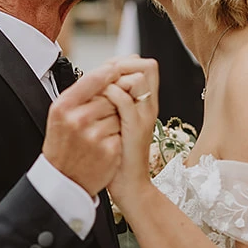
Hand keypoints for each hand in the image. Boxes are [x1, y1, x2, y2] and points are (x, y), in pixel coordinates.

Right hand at [42, 63, 126, 194]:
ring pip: (119, 114)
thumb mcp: (59, 116)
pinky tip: (104, 144)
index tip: (116, 69)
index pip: (93, 79)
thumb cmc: (62, 145)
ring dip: (115, 119)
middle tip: (100, 114)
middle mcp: (78, 120)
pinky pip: (122, 131)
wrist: (64, 180)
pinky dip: (117, 136)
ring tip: (99, 132)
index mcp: (63, 107)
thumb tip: (105, 71)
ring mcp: (95, 136)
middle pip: (110, 96)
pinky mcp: (110, 150)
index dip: (108, 72)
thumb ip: (78, 94)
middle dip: (111, 102)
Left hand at [102, 58, 161, 207]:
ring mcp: (144, 116)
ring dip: (114, 78)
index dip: (125, 61)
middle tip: (102, 77)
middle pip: (147, 66)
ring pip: (138, 78)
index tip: (105, 71)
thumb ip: (115, 103)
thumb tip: (99, 84)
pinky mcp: (135, 128)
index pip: (146, 66)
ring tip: (99, 90)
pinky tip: (98, 101)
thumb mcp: (119, 123)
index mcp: (146, 104)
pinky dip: (110, 94)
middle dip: (121, 65)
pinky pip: (125, 100)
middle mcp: (149, 106)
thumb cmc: (119, 156)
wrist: (129, 185)